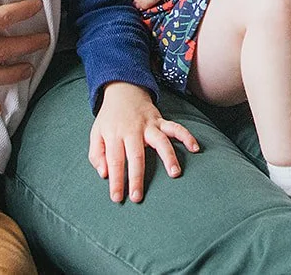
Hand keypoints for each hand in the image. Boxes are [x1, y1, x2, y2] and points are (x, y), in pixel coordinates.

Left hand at [89, 82, 201, 202]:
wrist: (123, 91)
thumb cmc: (109, 119)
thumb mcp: (95, 134)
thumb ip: (96, 154)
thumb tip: (104, 174)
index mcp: (114, 135)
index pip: (114, 161)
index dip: (116, 180)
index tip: (117, 198)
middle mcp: (133, 130)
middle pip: (136, 155)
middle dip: (137, 177)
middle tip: (138, 197)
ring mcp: (149, 125)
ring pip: (160, 141)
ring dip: (168, 157)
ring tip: (175, 173)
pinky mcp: (161, 121)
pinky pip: (176, 128)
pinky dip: (187, 136)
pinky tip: (195, 148)